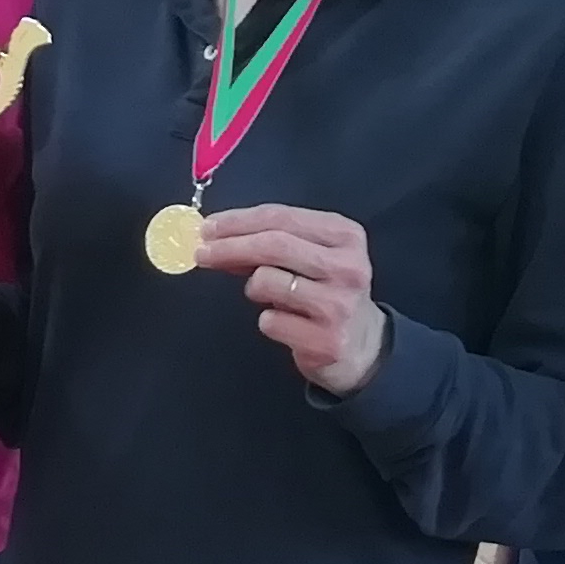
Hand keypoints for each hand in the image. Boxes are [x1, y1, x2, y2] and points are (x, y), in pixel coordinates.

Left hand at [190, 203, 389, 396]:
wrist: (362, 346)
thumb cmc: (327, 293)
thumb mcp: (312, 257)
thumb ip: (274, 242)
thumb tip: (217, 237)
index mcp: (346, 236)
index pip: (281, 217)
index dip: (238, 221)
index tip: (207, 228)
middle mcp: (348, 267)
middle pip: (273, 244)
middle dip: (229, 246)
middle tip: (201, 252)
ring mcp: (338, 304)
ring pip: (267, 281)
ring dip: (254, 288)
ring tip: (270, 297)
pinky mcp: (325, 340)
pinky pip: (270, 321)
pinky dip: (268, 320)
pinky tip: (287, 324)